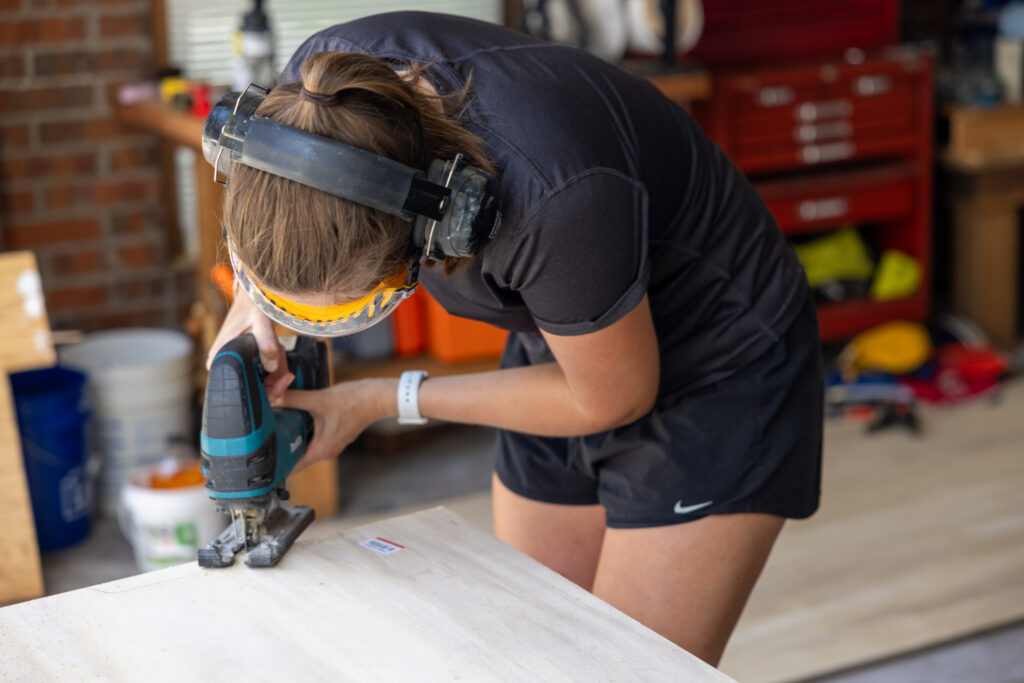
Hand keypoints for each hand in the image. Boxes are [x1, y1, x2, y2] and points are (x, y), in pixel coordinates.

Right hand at [206, 292, 292, 402]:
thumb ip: (267, 344)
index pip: (243, 390)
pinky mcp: (241, 364)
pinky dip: (273, 366)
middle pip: (254, 389)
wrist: (251, 298)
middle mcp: (222, 367)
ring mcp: (232, 366)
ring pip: (259, 383)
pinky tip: (278, 351)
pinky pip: (260, 375)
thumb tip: (272, 369)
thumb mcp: (261, 322)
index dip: (268, 390)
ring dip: (277, 370)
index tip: (286, 377)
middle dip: (276, 377)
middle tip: (284, 354)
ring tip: (280, 348)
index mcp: (221, 359)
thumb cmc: (253, 307)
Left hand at [274, 379, 393, 474]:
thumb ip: (293, 398)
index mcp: (321, 450)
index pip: (292, 467)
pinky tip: (295, 418)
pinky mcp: (335, 434)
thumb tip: (272, 396)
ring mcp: (332, 443)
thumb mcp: (319, 399)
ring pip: (305, 446)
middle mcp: (326, 451)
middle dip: (280, 448)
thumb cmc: (354, 401)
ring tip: (274, 428)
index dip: (276, 466)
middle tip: (262, 439)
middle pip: (296, 456)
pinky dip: (303, 431)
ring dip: (292, 438)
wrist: (377, 397)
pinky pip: (314, 438)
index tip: (260, 462)